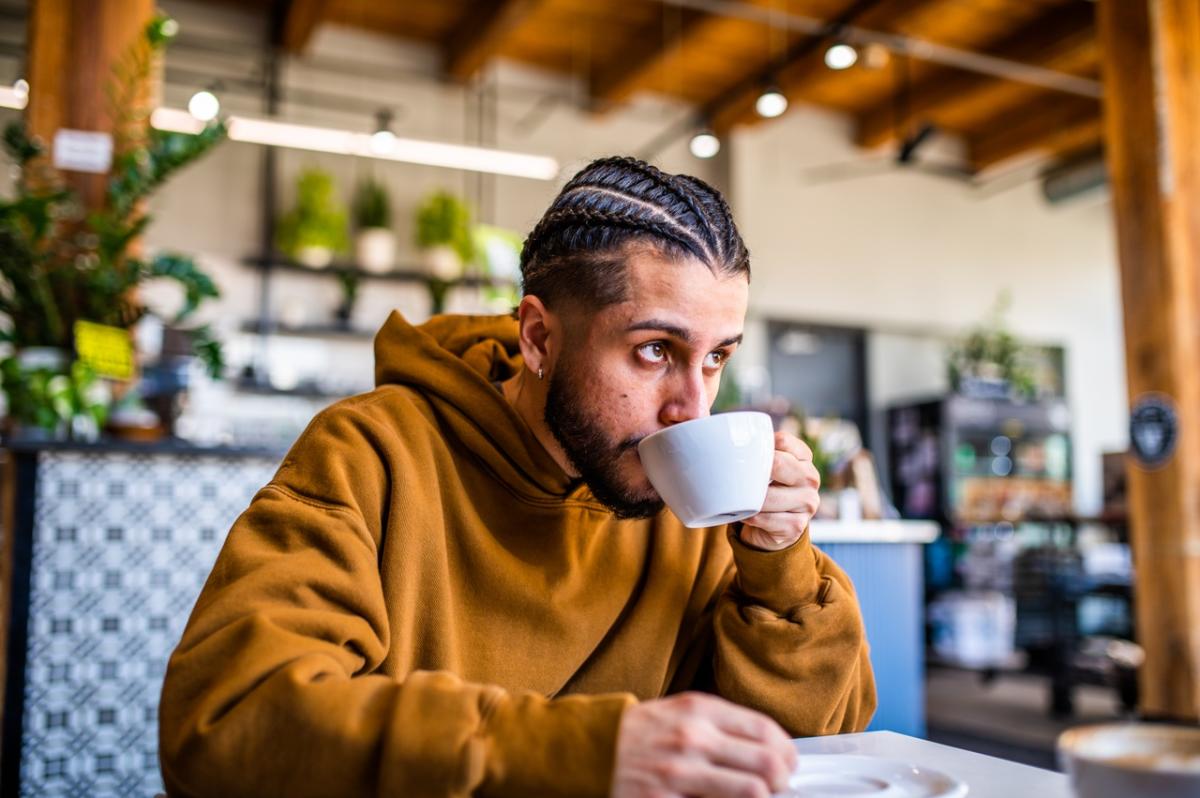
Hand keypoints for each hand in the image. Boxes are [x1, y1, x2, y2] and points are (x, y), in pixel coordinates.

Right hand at [611, 692, 796, 797]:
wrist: (586, 750)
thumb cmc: (637, 732)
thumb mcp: (677, 711)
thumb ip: (718, 724)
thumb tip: (765, 748)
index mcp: (698, 709)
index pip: (764, 730)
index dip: (786, 750)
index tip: (788, 762)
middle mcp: (692, 737)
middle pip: (766, 762)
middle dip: (782, 779)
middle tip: (780, 786)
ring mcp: (679, 771)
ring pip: (752, 790)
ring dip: (765, 797)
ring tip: (760, 797)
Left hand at [740, 432, 819, 550]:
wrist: (770, 529)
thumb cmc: (760, 489)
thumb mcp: (760, 466)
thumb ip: (748, 447)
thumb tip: (699, 424)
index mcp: (803, 456)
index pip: (783, 441)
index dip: (759, 446)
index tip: (742, 454)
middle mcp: (810, 477)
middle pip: (779, 465)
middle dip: (753, 472)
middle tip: (735, 477)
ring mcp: (807, 503)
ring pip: (770, 496)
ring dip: (748, 498)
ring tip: (737, 498)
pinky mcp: (797, 526)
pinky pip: (766, 519)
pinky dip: (750, 517)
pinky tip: (745, 514)